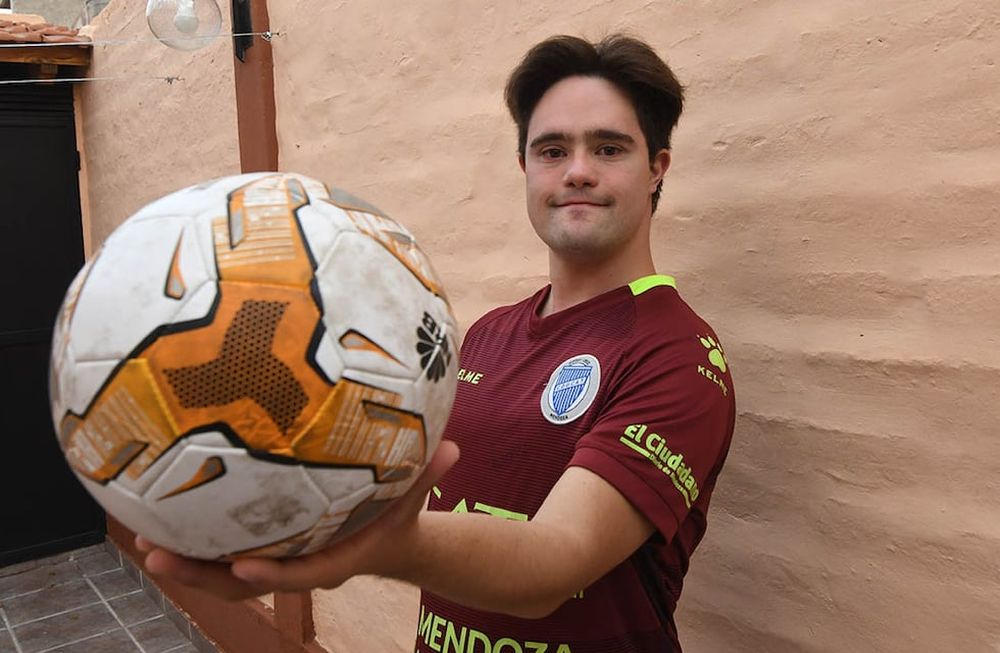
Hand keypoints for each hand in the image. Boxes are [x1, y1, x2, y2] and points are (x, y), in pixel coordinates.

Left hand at [136, 440, 459, 600]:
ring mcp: (276, 560)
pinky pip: (221, 551)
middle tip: (157, 555)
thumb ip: (429, 473)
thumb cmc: (396, 516)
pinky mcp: (262, 548)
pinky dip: (191, 540)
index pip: (300, 576)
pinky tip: (157, 514)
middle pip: (243, 582)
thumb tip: (453, 447)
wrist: (385, 543)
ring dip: (183, 560)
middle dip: (199, 573)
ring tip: (141, 537)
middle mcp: (297, 566)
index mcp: (333, 560)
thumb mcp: (414, 496)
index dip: (271, 574)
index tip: (242, 565)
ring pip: (222, 572)